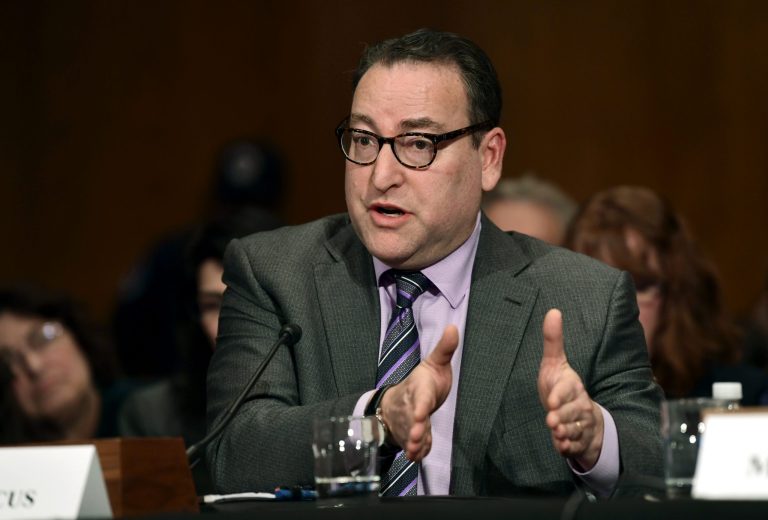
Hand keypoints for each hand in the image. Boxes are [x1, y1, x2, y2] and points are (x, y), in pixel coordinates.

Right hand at [380, 325, 458, 461]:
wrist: (399, 400)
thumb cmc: (423, 381)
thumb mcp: (434, 363)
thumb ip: (444, 349)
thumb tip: (453, 327)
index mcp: (420, 389)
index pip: (420, 398)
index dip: (420, 407)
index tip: (420, 414)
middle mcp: (412, 407)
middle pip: (412, 419)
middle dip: (414, 429)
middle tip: (415, 438)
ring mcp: (410, 423)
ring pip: (410, 435)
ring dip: (412, 444)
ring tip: (414, 453)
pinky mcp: (412, 436)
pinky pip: (414, 445)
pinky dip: (416, 451)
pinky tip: (417, 456)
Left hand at [537, 309, 603, 469]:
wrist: (580, 414)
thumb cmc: (562, 386)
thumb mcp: (555, 363)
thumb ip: (553, 341)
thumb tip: (553, 311)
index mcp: (572, 386)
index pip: (568, 389)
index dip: (561, 395)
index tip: (552, 400)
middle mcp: (579, 405)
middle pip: (573, 412)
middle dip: (563, 416)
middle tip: (551, 420)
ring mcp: (580, 424)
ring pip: (575, 429)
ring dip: (565, 432)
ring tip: (556, 432)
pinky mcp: (578, 441)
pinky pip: (575, 446)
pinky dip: (568, 447)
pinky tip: (561, 446)